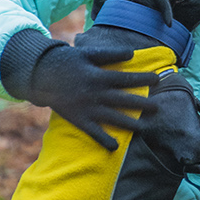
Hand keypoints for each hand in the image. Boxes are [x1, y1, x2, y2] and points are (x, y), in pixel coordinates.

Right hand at [10, 39, 166, 150]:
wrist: (41, 76)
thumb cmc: (67, 61)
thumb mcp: (87, 53)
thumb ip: (109, 54)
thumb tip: (131, 53)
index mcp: (98, 76)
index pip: (125, 78)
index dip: (142, 79)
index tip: (157, 80)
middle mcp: (94, 94)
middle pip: (123, 100)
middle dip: (142, 104)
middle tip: (158, 108)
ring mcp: (86, 108)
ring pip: (112, 118)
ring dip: (129, 124)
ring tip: (145, 127)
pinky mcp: (78, 119)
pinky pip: (93, 132)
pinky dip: (103, 139)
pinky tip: (116, 146)